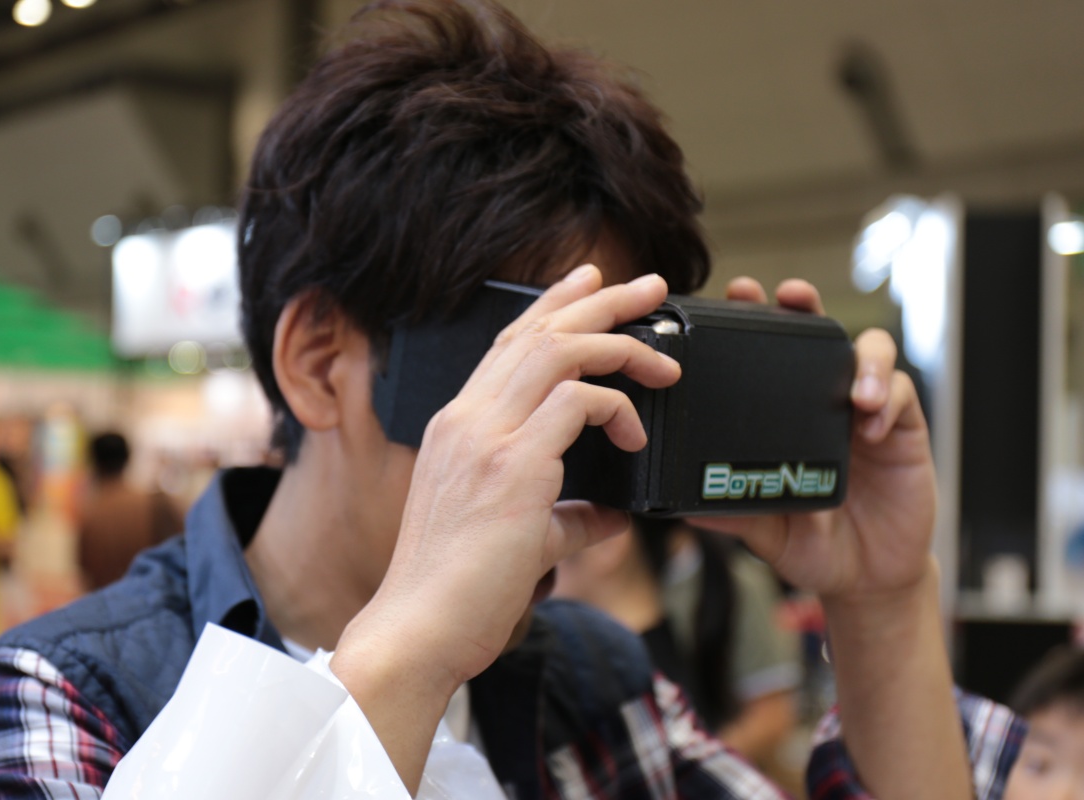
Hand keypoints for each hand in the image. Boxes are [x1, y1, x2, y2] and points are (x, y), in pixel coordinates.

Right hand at [340, 266, 680, 688]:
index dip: (551, 306)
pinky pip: (578, 402)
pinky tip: (635, 437)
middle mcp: (466, 420)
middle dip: (599, 299)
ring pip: (559, 350)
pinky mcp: (513, 466)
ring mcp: (485, 438)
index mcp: (459, 428)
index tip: (588, 283)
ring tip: (664, 358)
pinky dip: (616, 409)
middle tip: (648, 285)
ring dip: (619, 342)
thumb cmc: (456, 593)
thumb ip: (568, 517)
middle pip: (539, 332)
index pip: (508, 346)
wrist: (419, 631)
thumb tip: (611, 513)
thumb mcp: (520, 538)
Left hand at [694, 277, 935, 604]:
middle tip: (790, 295)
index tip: (734, 297)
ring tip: (853, 393)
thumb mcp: (765, 532)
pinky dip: (887, 399)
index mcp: (783, 416)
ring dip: (862, 358)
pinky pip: (900, 394)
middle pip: (817, 333)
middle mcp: (822, 403)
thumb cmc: (813, 546)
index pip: (766, 357)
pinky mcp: (904, 427)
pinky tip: (871, 426)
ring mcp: (864, 411)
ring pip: (870, 350)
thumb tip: (683, 509)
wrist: (867, 578)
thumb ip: (733, 516)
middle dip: (804, 304)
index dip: (752, 322)